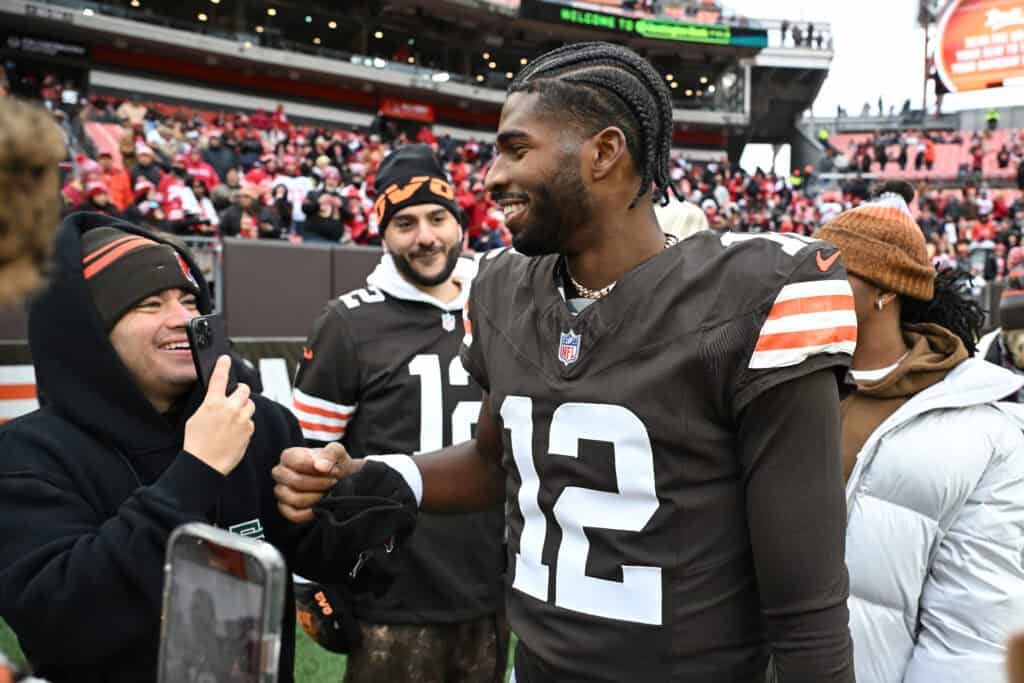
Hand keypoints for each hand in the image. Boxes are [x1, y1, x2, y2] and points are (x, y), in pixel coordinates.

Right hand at [183, 355, 254, 475]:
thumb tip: (216, 400)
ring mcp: (242, 420)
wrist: (205, 464)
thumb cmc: (197, 444)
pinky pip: (250, 421)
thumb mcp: (196, 418)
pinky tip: (235, 431)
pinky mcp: (249, 431)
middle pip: (244, 389)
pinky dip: (245, 423)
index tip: (225, 359)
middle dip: (240, 390)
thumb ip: (209, 406)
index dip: (223, 365)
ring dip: (244, 407)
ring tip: (234, 417)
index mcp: (213, 403)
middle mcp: (230, 409)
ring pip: (250, 405)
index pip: (220, 377)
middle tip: (235, 395)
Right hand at [273, 442, 363, 522]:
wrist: (340, 479)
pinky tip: (321, 507)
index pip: (297, 462)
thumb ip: (330, 454)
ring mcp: (281, 491)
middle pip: (296, 481)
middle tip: (334, 482)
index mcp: (289, 456)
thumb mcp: (337, 452)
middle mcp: (280, 473)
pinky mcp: (285, 508)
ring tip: (328, 493)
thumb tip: (320, 467)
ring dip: (317, 498)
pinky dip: (310, 513)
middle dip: (319, 483)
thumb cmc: (334, 463)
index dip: (319, 468)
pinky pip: (293, 515)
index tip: (335, 470)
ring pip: (295, 499)